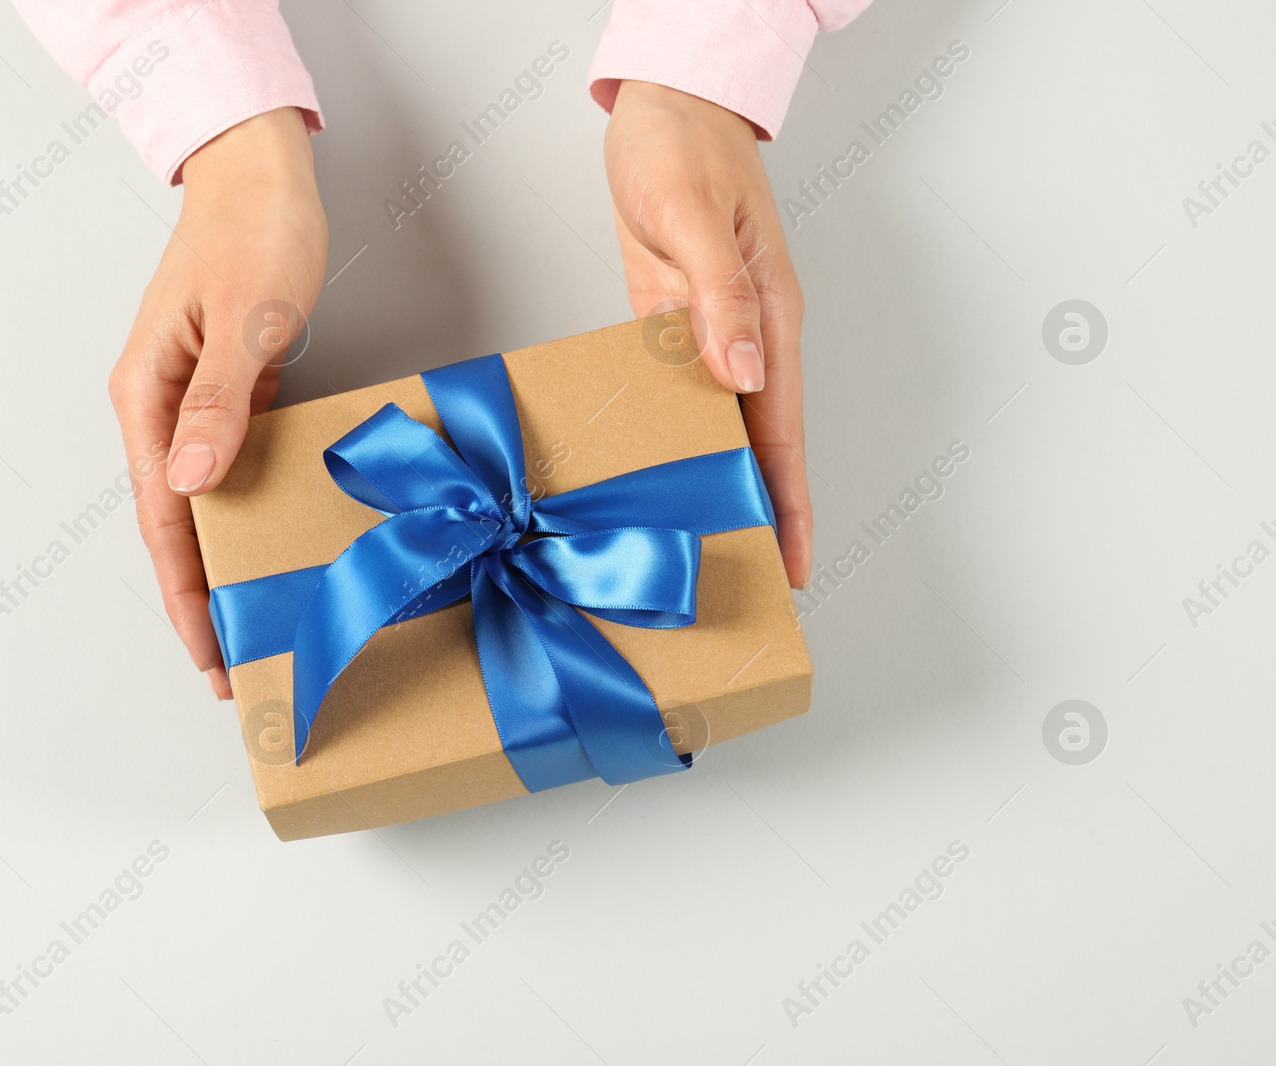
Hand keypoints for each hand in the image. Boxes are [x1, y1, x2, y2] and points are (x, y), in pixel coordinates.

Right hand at [109, 107, 327, 697]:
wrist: (261, 172)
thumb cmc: (255, 231)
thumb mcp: (246, 316)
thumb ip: (220, 400)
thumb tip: (191, 481)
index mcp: (148, 396)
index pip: (163, 520)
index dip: (185, 595)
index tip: (209, 656)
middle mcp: (161, 408)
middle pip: (176, 527)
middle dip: (202, 600)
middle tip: (238, 667)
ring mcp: (194, 403)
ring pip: (204, 507)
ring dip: (225, 565)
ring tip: (255, 623)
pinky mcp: (229, 394)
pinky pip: (233, 473)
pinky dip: (249, 517)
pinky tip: (275, 547)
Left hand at [604, 80, 811, 587]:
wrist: (664, 107)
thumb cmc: (685, 147)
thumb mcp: (697, 217)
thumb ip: (722, 297)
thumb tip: (744, 372)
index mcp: (770, 319)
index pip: (782, 432)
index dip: (788, 502)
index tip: (791, 563)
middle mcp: (746, 339)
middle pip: (758, 445)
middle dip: (756, 514)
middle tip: (740, 583)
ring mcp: (709, 336)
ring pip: (718, 429)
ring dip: (711, 484)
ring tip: (695, 549)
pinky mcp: (670, 325)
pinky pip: (675, 396)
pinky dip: (668, 437)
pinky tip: (650, 474)